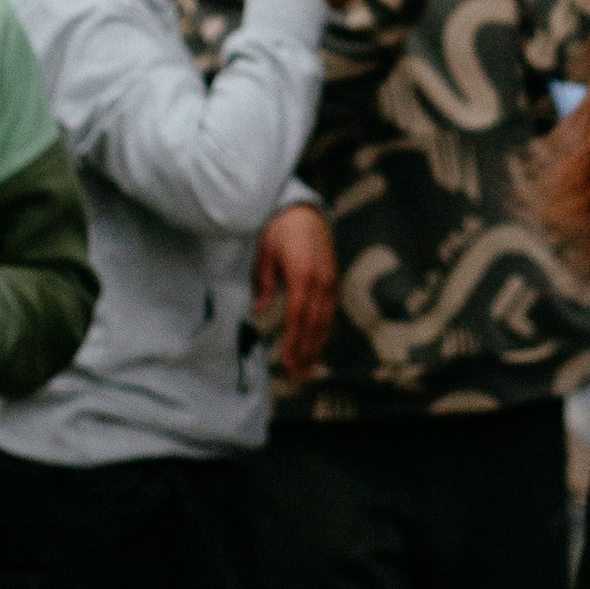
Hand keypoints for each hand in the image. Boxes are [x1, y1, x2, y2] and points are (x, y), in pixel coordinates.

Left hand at [254, 204, 338, 387]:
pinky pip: (329, 314)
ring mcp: (330, 282)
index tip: (286, 361)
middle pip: (315, 324)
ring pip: (325, 322)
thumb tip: (257, 311)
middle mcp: (322, 281)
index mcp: (303, 274)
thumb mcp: (264, 253)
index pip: (298, 315)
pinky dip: (321, 333)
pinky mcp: (333, 283)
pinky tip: (314, 348)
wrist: (304, 212)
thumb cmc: (279, 230)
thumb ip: (262, 283)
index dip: (293, 340)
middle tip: (296, 377)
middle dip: (305, 352)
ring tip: (305, 370)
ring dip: (315, 348)